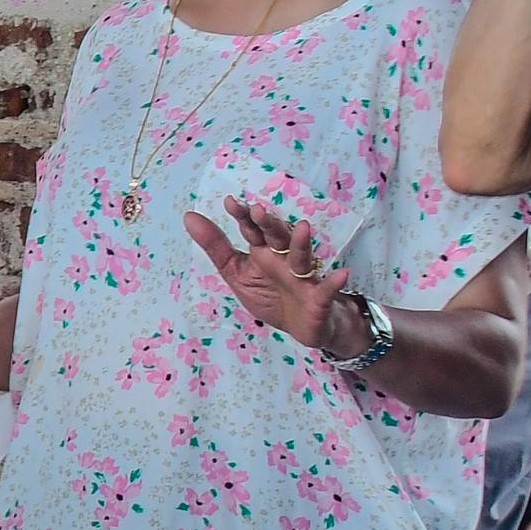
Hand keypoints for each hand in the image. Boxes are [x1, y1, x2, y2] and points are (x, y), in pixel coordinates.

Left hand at [186, 197, 349, 350]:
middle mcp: (284, 259)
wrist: (303, 327)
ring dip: (302, 243)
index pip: (252, 231)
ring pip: (303, 257)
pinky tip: (341, 274)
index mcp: (263, 253)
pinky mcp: (320, 297)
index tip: (231, 202)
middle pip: (278, 238)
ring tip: (302, 227)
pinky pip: (328, 289)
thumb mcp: (237, 274)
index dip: (243, 217)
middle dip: (270, 225)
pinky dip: (334, 282)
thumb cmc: (270, 296)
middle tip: (260, 210)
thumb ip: (216, 248)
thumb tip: (189, 216)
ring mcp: (303, 277)